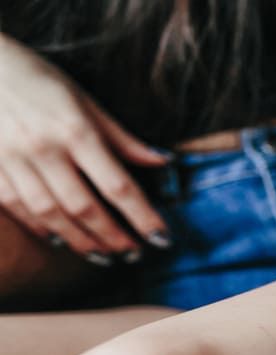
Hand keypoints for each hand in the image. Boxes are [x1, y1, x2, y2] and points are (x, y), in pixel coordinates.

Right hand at [0, 35, 168, 264]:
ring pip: (51, 214)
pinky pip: (18, 208)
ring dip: (81, 241)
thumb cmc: (38, 80)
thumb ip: (122, 138)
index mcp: (75, 130)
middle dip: (114, 237)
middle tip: (135, 255)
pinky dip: (41, 228)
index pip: (118, 185)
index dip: (143, 217)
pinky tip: (61, 240)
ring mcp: (11, 159)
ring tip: (105, 256)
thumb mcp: (85, 100)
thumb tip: (164, 162)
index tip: (162, 238)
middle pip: (85, 207)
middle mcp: (44, 148)